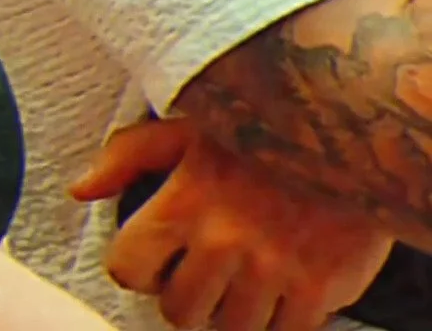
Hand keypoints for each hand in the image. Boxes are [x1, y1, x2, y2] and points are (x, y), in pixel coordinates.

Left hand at [71, 119, 391, 330]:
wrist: (353, 128)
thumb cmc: (262, 125)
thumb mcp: (189, 124)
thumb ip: (129, 155)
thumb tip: (81, 189)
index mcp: (185, 198)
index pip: (127, 268)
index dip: (137, 267)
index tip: (154, 259)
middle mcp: (225, 240)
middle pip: (178, 310)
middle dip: (185, 294)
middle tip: (203, 271)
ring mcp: (272, 269)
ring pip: (228, 330)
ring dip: (231, 310)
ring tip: (241, 278)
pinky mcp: (317, 290)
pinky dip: (277, 320)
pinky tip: (278, 288)